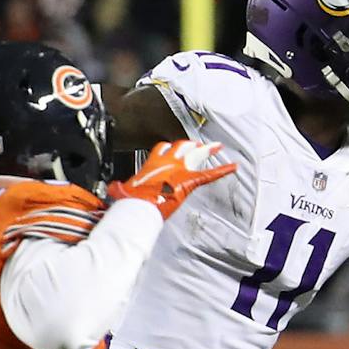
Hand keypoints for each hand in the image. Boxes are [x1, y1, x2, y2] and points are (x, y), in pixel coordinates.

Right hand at [108, 140, 235, 215]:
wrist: (137, 204)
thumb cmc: (130, 199)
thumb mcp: (123, 190)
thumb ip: (122, 188)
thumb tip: (114, 190)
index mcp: (152, 162)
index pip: (163, 148)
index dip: (171, 147)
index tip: (176, 146)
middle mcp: (167, 162)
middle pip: (182, 147)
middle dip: (191, 145)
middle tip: (199, 144)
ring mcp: (179, 169)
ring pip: (196, 154)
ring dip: (206, 150)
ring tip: (216, 147)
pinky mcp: (189, 181)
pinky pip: (209, 174)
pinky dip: (223, 170)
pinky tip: (233, 167)